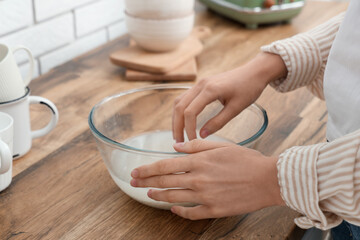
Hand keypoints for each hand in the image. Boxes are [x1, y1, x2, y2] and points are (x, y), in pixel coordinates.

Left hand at [130, 140, 284, 219]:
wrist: (268, 180)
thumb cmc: (247, 160)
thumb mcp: (222, 146)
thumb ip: (197, 146)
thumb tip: (176, 147)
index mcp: (199, 162)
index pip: (165, 166)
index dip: (148, 170)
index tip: (136, 171)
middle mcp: (198, 179)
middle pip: (165, 182)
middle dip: (146, 182)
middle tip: (133, 183)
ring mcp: (205, 196)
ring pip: (174, 197)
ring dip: (158, 196)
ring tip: (148, 195)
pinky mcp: (214, 210)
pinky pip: (191, 213)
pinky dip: (179, 211)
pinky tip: (173, 209)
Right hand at [172, 52, 286, 141]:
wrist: (254, 72)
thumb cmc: (248, 88)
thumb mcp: (236, 108)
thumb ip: (218, 122)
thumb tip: (202, 135)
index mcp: (210, 90)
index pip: (190, 112)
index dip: (188, 129)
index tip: (192, 141)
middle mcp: (201, 85)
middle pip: (180, 107)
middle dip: (177, 126)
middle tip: (179, 142)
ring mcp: (199, 83)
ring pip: (179, 102)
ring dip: (176, 119)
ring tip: (179, 134)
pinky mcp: (200, 85)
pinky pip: (184, 98)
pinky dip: (181, 111)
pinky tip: (183, 121)